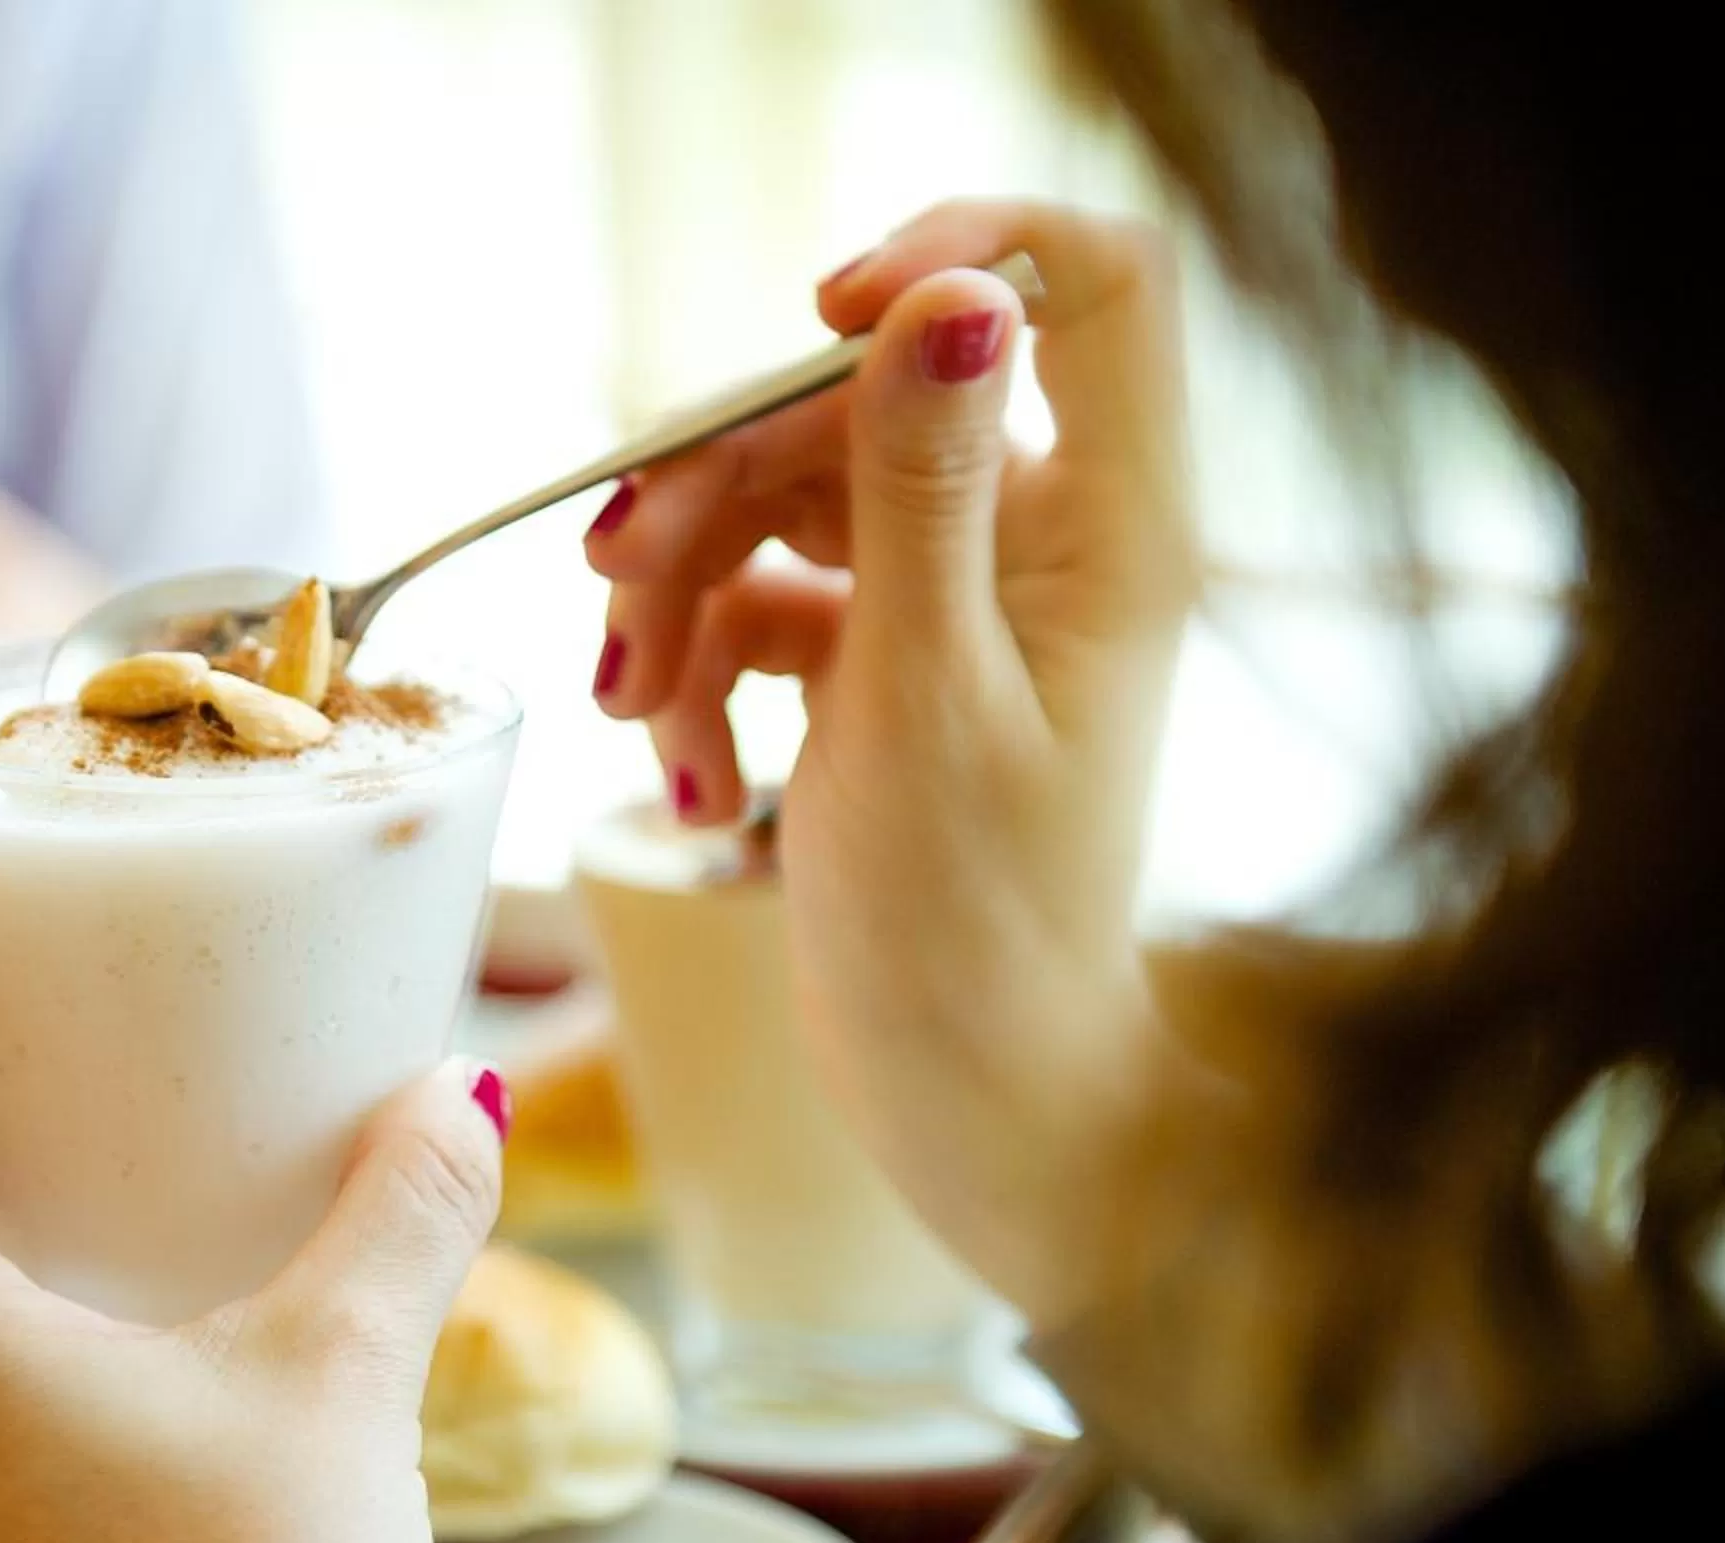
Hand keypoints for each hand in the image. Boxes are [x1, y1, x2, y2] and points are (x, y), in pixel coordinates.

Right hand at [584, 202, 1205, 1321]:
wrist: (967, 1107)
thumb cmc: (973, 932)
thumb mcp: (923, 700)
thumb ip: (922, 493)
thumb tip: (952, 299)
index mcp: (1109, 528)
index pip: (1082, 282)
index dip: (951, 253)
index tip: (818, 316)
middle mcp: (1043, 544)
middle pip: (862, 401)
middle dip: (719, 478)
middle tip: (615, 568)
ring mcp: (957, 608)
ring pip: (784, 504)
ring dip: (681, 592)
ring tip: (635, 714)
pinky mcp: (881, 673)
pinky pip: (762, 608)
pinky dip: (699, 673)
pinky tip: (681, 775)